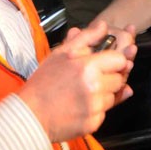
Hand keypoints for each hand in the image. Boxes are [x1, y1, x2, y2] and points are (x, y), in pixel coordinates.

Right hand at [17, 20, 133, 141]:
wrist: (30, 114)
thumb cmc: (44, 82)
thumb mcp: (61, 53)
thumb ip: (86, 38)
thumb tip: (104, 26)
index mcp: (88, 67)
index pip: (120, 60)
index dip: (114, 61)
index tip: (104, 64)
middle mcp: (95, 87)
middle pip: (120, 79)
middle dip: (109, 78)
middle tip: (90, 80)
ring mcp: (95, 107)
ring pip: (113, 97)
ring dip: (103, 94)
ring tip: (82, 93)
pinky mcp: (93, 123)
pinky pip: (104, 113)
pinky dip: (96, 110)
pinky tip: (80, 106)